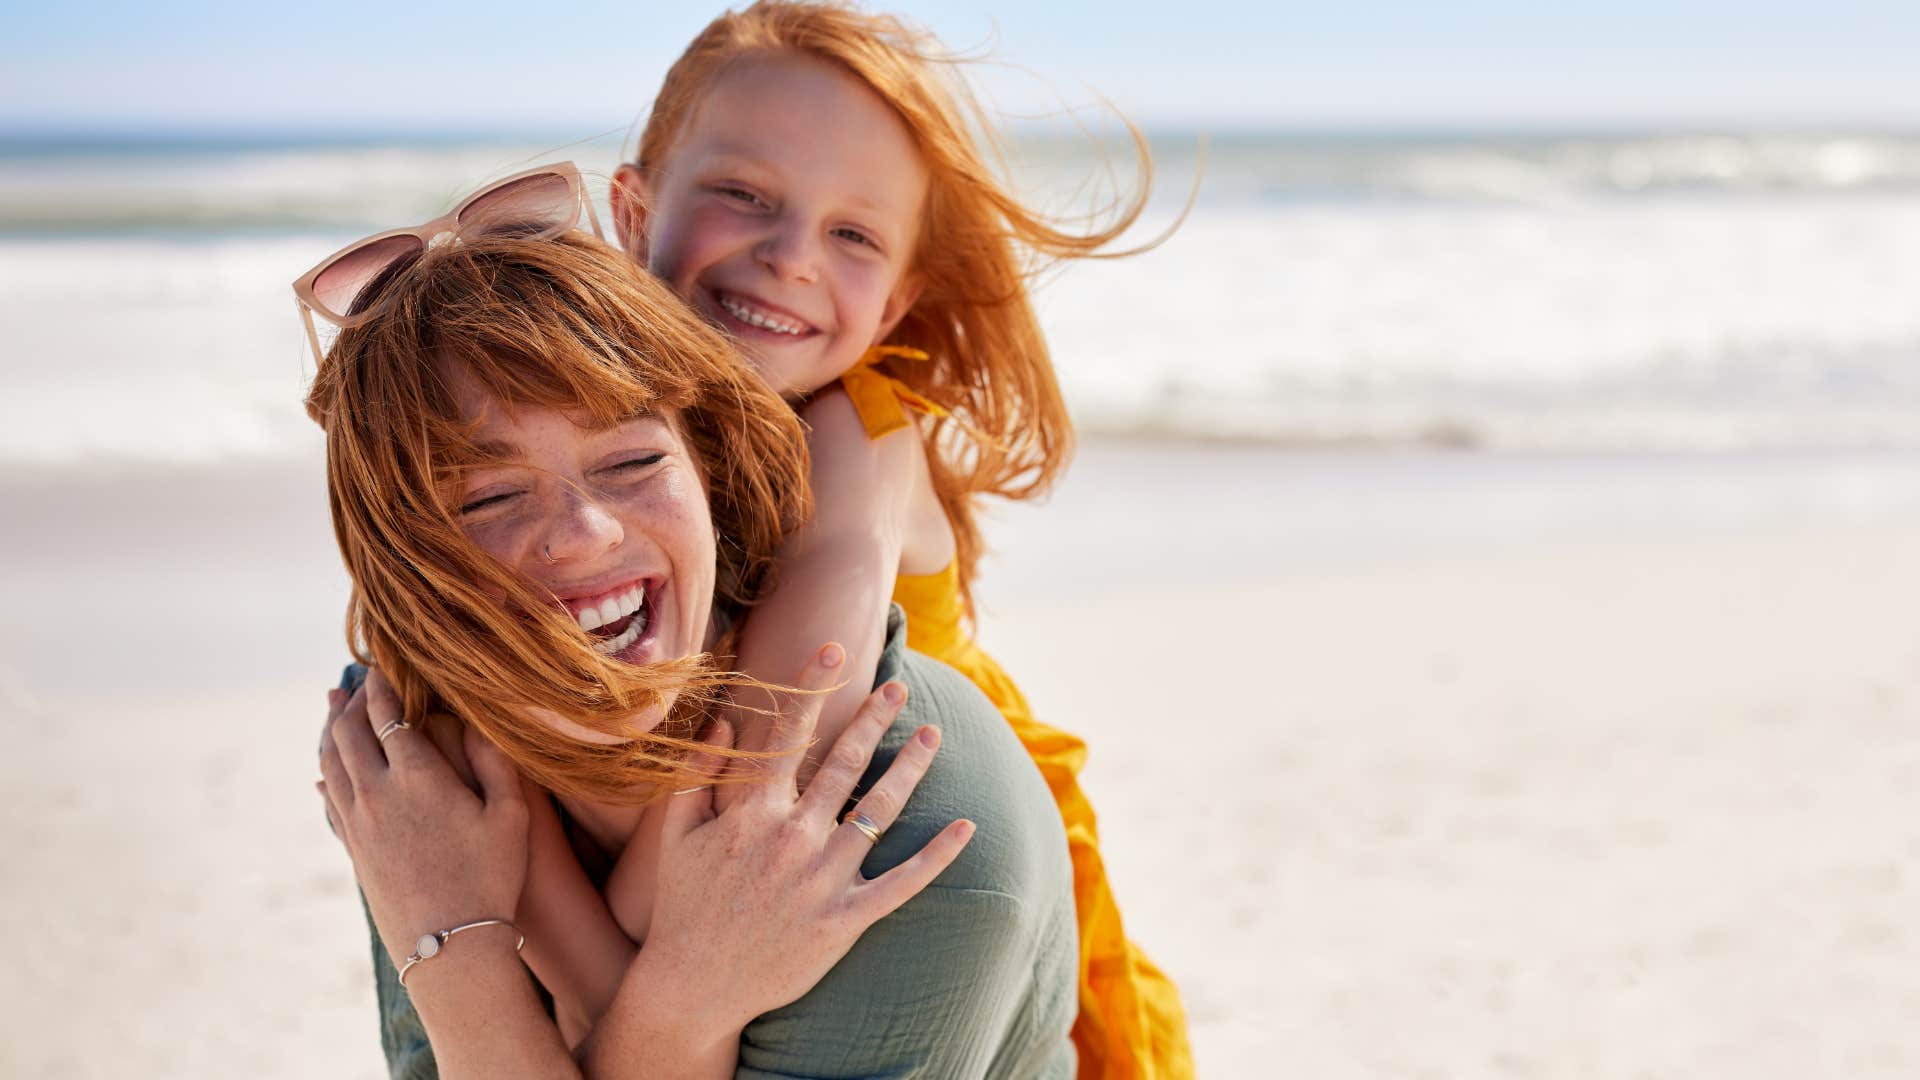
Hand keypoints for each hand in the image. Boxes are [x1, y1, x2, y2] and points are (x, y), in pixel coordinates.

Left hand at [318, 669, 529, 969]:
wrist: (449, 945)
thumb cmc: (491, 877)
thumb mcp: (510, 815)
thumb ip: (493, 760)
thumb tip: (477, 718)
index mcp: (418, 776)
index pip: (389, 715)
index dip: (384, 685)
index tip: (384, 664)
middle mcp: (377, 793)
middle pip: (349, 732)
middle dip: (351, 702)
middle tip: (355, 681)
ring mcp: (358, 823)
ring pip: (331, 763)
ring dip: (330, 731)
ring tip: (332, 709)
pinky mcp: (352, 849)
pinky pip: (329, 801)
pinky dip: (326, 775)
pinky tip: (325, 772)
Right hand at [628, 643, 974, 1035]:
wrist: (693, 987)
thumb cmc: (684, 908)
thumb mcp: (677, 835)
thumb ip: (699, 774)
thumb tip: (724, 721)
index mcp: (753, 812)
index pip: (789, 735)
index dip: (813, 688)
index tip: (834, 650)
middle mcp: (794, 837)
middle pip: (844, 762)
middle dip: (874, 718)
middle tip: (899, 686)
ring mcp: (824, 879)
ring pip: (879, 809)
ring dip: (910, 766)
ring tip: (933, 734)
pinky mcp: (846, 919)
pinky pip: (902, 882)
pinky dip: (937, 854)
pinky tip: (965, 826)